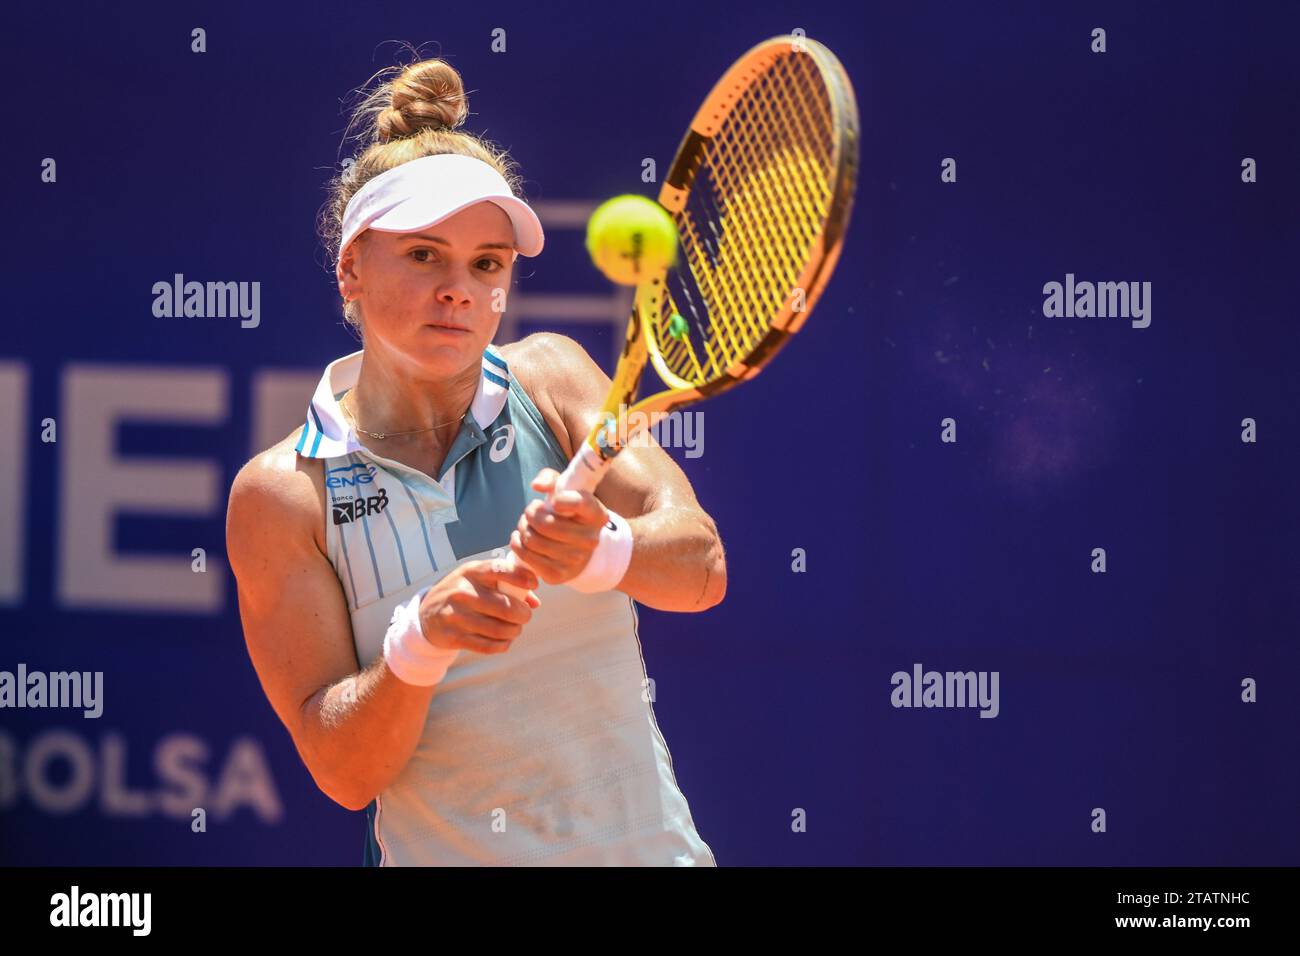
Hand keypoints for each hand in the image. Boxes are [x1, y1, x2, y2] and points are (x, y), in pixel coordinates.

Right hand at [417, 558, 540, 654]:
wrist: (426, 614)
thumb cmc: (463, 592)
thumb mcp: (479, 580)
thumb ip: (508, 585)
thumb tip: (534, 602)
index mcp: (471, 572)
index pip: (498, 569)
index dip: (520, 576)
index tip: (533, 584)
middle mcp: (462, 591)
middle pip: (505, 607)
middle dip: (523, 615)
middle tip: (525, 616)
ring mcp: (456, 615)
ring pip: (498, 630)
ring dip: (514, 631)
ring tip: (515, 629)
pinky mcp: (453, 636)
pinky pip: (487, 646)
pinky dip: (502, 645)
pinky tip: (505, 641)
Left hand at [509, 467, 609, 585]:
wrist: (581, 550)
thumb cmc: (569, 514)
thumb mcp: (566, 492)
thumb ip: (551, 478)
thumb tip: (537, 485)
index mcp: (596, 514)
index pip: (579, 503)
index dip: (560, 499)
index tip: (554, 500)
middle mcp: (590, 540)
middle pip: (545, 524)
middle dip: (530, 513)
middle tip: (531, 511)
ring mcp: (575, 560)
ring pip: (532, 540)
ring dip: (522, 528)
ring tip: (527, 524)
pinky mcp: (557, 575)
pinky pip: (526, 556)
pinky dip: (517, 543)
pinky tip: (522, 538)